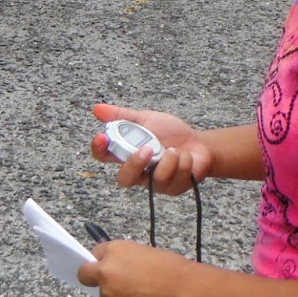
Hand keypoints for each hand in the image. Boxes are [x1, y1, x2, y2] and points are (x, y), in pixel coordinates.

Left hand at [77, 239, 190, 296]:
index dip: (100, 261)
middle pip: (87, 276)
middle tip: (109, 283)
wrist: (183, 289)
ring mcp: (109, 294)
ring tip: (142, 295)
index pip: (94, 254)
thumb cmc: (170, 268)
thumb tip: (116, 268)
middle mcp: (106, 271)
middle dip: (93, 279)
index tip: (103, 266)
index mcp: (113, 251)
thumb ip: (122, 261)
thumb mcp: (142, 253)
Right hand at [90, 103, 211, 195]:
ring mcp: (156, 182)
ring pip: (154, 181)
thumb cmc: (171, 133)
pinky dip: (184, 163)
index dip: (99, 149)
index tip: (103, 137)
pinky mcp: (174, 188)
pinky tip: (187, 156)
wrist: (200, 143)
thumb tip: (97, 108)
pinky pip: (175, 180)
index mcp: (128, 153)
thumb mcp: (146, 119)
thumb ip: (122, 116)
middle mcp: (139, 171)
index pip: (104, 156)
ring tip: (174, 150)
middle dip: (134, 165)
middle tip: (147, 150)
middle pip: (124, 179)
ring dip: (168, 161)